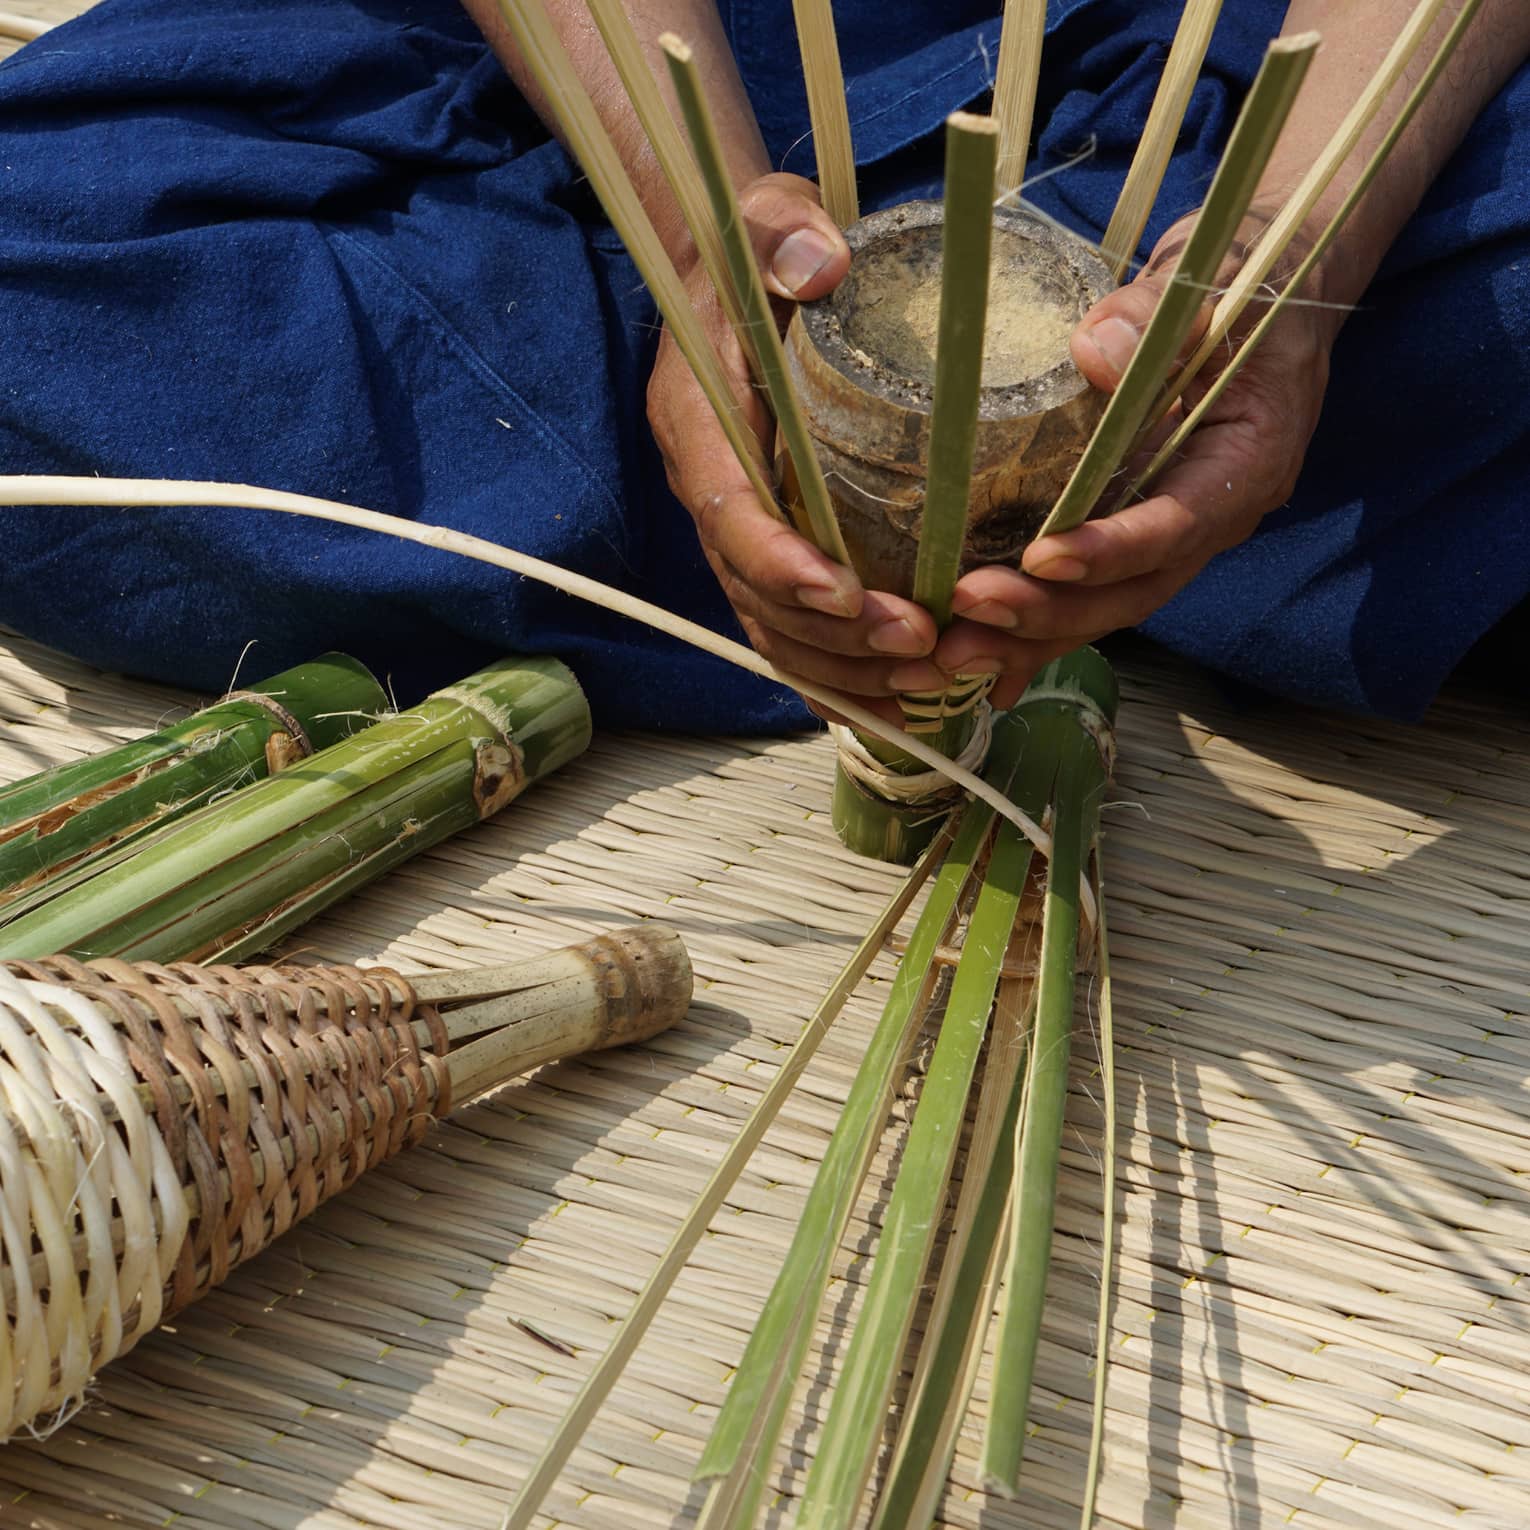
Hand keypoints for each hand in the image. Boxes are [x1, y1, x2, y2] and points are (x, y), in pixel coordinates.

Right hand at [648, 172, 949, 725]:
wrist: (730, 270)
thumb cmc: (755, 246)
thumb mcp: (765, 217)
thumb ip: (783, 233)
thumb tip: (821, 262)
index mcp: (700, 422)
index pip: (730, 512)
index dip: (780, 563)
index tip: (846, 594)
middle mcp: (711, 488)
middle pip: (757, 595)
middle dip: (834, 637)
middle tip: (923, 647)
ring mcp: (739, 525)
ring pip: (775, 628)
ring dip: (846, 671)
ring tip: (931, 683)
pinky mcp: (771, 541)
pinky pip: (795, 628)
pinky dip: (842, 673)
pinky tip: (902, 703)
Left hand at [939, 212, 1338, 707]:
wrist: (1263, 290)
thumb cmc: (1239, 279)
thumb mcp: (1211, 279)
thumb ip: (1153, 315)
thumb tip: (1095, 352)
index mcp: (1247, 463)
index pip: (1178, 525)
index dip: (1113, 549)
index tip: (1043, 557)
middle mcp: (1213, 516)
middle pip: (1134, 591)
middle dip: (1050, 613)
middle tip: (968, 616)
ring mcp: (1173, 533)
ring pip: (1104, 608)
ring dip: (1028, 638)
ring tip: (951, 653)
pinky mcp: (1133, 532)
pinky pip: (1084, 595)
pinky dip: (1031, 632)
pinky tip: (973, 664)